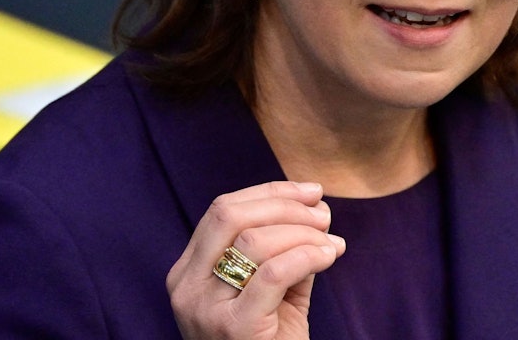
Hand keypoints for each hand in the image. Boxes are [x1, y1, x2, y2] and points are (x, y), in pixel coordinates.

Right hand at [167, 181, 345, 339]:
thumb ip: (284, 249)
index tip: (312, 191)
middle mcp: (186, 287)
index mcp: (188, 272)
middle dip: (285, 205)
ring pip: (254, 240)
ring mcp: (203, 309)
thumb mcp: (272, 289)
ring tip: (331, 242)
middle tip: (324, 215)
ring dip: (303, 231)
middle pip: (231, 215)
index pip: (223, 209)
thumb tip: (315, 205)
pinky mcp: (232, 328)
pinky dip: (308, 255)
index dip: (271, 193)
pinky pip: (273, 273)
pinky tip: (329, 256)